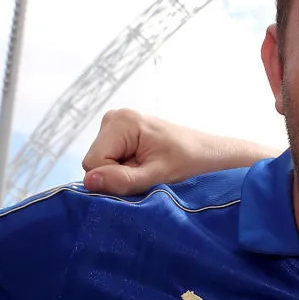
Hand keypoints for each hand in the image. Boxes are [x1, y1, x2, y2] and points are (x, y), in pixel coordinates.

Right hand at [80, 109, 276, 194]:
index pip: (93, 163)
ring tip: (149, 167)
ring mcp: (115, 124)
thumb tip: (89, 182)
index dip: (113, 177)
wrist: (208, 152)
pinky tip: (145, 162)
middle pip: (95, 162)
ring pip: (101, 162)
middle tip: (148, 172)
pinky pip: (109, 158)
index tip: (142, 175)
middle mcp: (113, 118)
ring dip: (123, 171)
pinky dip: (126, 167)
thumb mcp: (158, 175)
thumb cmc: (190, 161)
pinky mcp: (119, 133)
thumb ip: (123, 179)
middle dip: (118, 174)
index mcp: (121, 122)